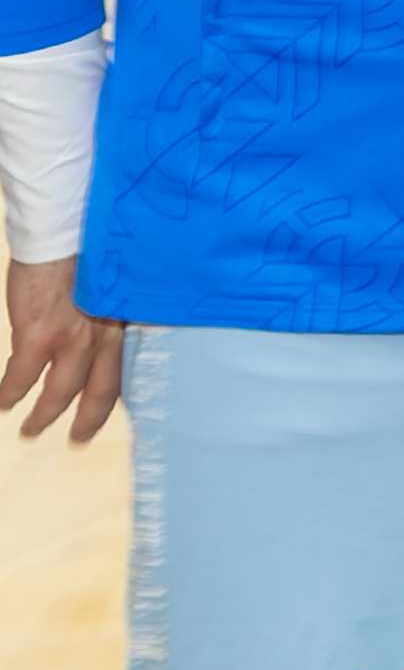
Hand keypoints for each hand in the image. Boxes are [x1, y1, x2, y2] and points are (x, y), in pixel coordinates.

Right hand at [4, 256, 116, 446]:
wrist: (62, 230)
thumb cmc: (86, 250)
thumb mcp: (113, 285)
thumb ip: (111, 311)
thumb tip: (107, 326)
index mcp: (123, 322)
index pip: (126, 368)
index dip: (117, 396)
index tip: (108, 412)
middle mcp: (106, 335)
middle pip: (101, 391)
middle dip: (88, 420)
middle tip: (77, 439)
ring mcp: (73, 339)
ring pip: (61, 392)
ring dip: (44, 415)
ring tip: (30, 429)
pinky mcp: (39, 336)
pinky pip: (22, 377)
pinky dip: (12, 392)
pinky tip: (3, 402)